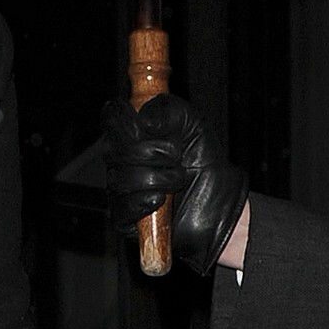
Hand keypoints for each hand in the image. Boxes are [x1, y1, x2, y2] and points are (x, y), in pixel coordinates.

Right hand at [101, 94, 248, 274]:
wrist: (217, 201)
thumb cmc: (201, 163)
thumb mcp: (192, 124)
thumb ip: (168, 110)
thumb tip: (145, 120)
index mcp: (131, 132)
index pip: (111, 117)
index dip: (126, 120)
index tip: (146, 127)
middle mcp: (121, 160)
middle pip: (116, 149)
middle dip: (155, 152)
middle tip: (176, 157)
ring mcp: (120, 189)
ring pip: (123, 179)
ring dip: (160, 179)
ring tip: (176, 181)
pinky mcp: (124, 218)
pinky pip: (123, 208)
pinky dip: (146, 202)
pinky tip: (161, 201)